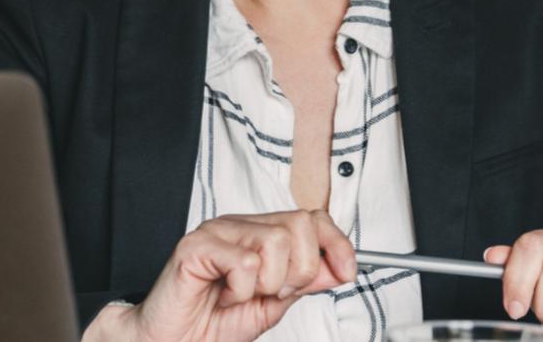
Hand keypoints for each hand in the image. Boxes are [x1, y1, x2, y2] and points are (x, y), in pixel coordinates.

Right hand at [87, 210, 357, 341]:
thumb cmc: (213, 324)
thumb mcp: (272, 305)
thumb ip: (302, 284)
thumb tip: (336, 267)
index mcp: (260, 234)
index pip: (311, 218)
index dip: (336, 243)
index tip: (346, 271)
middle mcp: (240, 226)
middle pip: (299, 225)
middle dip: (299, 271)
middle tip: (272, 293)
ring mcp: (217, 231)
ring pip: (276, 242)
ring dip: (268, 284)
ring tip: (243, 296)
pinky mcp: (195, 246)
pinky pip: (245, 262)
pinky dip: (242, 290)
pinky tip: (225, 295)